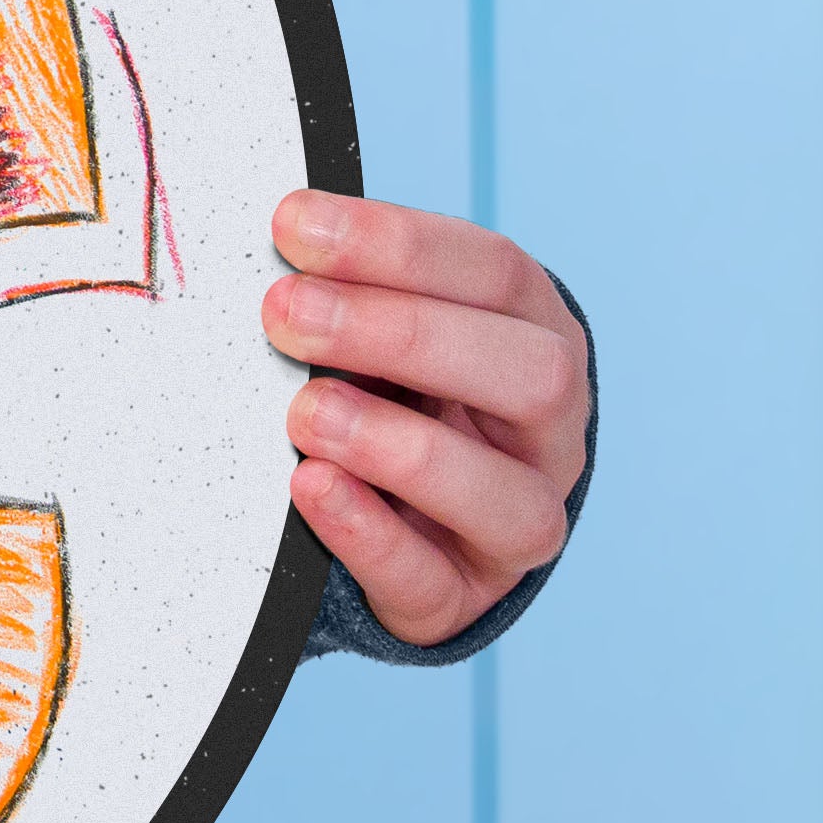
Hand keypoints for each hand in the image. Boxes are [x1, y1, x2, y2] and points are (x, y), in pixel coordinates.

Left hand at [265, 191, 589, 646]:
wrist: (413, 509)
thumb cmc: (392, 385)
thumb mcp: (383, 323)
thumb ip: (346, 285)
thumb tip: (273, 233)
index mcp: (533, 334)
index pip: (495, 274)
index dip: (394, 245)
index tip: (293, 227)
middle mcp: (549, 431)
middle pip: (530, 376)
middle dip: (402, 334)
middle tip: (285, 313)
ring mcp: (519, 520)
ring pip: (508, 497)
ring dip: (397, 446)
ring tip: (304, 412)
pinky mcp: (462, 595)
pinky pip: (432, 579)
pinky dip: (368, 533)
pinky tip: (311, 487)